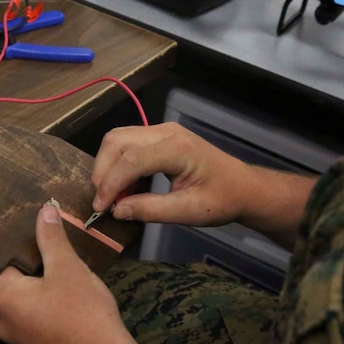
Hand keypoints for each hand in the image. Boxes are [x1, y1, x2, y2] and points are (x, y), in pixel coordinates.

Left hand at [0, 203, 144, 343]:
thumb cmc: (83, 313)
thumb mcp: (68, 268)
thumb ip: (51, 238)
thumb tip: (43, 210)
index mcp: (2, 299)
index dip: (5, 241)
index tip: (16, 223)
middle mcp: (1, 322)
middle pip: (6, 282)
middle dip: (25, 261)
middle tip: (42, 237)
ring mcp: (17, 340)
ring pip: (21, 301)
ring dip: (36, 283)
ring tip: (56, 261)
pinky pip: (32, 318)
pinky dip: (43, 303)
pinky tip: (64, 293)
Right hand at [90, 122, 255, 226]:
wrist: (243, 187)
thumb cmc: (222, 200)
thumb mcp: (189, 212)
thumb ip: (151, 210)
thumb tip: (116, 210)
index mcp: (177, 148)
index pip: (131, 160)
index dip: (110, 184)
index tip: (100, 209)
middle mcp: (166, 132)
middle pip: (118, 141)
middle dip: (103, 170)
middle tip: (100, 201)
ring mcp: (162, 131)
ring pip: (119, 138)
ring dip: (107, 165)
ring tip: (108, 194)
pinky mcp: (159, 136)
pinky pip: (128, 142)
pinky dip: (117, 162)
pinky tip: (122, 186)